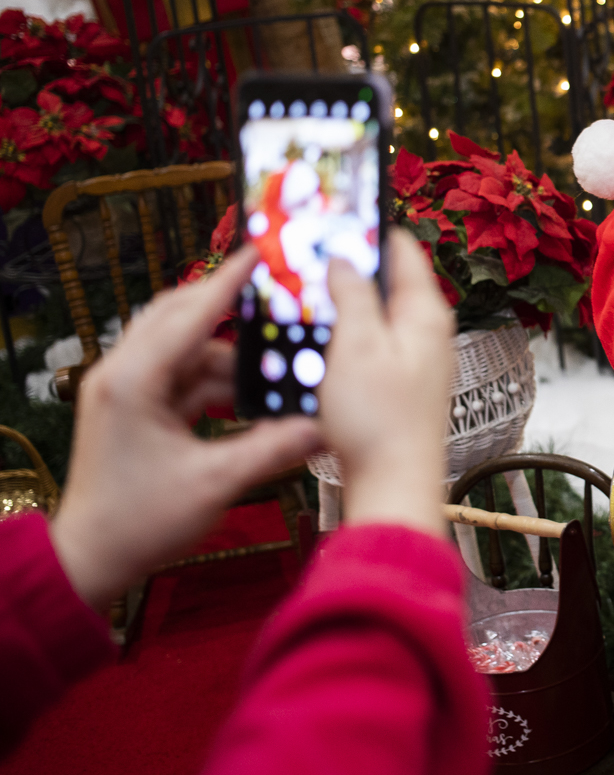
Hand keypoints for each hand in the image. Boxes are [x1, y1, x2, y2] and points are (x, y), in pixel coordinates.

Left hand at [50, 248, 322, 612]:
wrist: (90, 559)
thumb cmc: (140, 522)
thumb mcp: (216, 483)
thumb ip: (273, 447)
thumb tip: (325, 426)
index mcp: (133, 381)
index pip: (190, 314)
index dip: (229, 282)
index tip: (261, 252)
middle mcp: (121, 374)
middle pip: (179, 316)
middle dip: (226, 305)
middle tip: (273, 291)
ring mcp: (124, 390)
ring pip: (182, 347)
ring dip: (226, 354)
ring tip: (273, 360)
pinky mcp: (132, 408)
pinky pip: (180, 374)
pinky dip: (214, 378)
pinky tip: (249, 393)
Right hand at [320, 228, 454, 537]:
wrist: (393, 486)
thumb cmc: (379, 420)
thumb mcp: (356, 345)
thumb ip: (352, 295)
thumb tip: (343, 258)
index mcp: (425, 312)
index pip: (401, 248)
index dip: (365, 229)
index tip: (330, 217)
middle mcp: (427, 332)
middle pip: (386, 281)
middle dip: (347, 267)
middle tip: (305, 256)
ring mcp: (415, 359)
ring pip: (374, 314)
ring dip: (341, 305)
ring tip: (303, 297)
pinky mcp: (398, 385)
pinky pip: (369, 345)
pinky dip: (343, 337)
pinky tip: (315, 344)